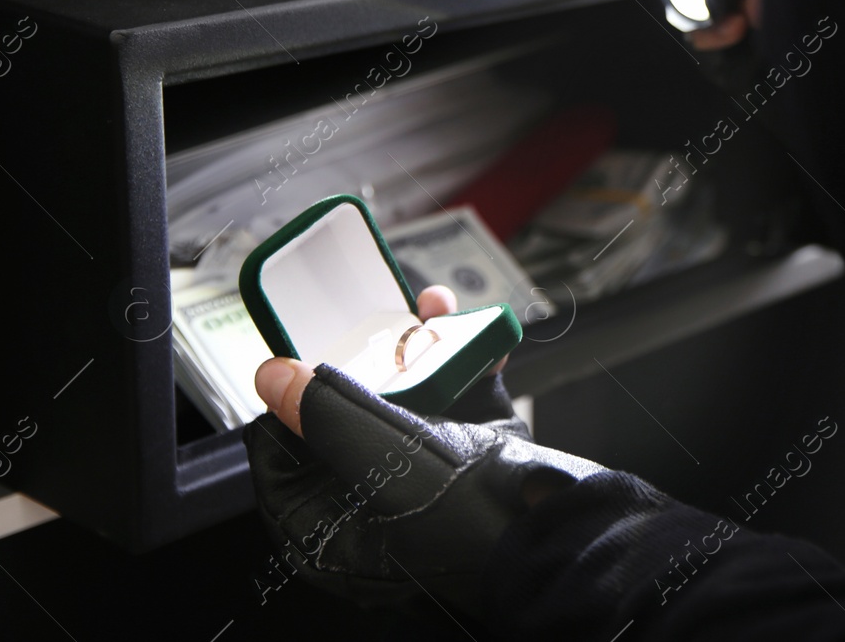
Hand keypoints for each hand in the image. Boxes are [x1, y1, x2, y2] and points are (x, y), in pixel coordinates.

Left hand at [243, 286, 607, 609]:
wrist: (571, 533)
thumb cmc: (476, 525)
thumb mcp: (386, 458)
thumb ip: (327, 412)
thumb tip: (273, 378)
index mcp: (331, 523)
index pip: (285, 448)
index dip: (294, 393)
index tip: (309, 345)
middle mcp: (373, 502)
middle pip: (350, 411)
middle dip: (371, 351)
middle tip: (383, 316)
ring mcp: (425, 478)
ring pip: (408, 396)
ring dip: (425, 346)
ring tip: (438, 312)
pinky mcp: (472, 457)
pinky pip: (457, 400)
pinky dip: (469, 364)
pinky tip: (481, 339)